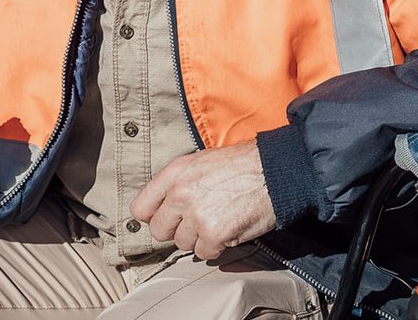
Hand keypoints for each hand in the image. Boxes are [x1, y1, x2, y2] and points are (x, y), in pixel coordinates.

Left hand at [129, 140, 276, 260]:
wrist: (277, 171)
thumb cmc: (245, 165)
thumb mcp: (203, 162)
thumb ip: (179, 183)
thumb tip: (164, 207)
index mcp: (175, 173)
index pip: (140, 208)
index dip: (155, 216)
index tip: (168, 218)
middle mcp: (180, 193)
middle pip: (160, 231)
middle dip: (178, 230)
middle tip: (199, 221)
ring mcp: (196, 215)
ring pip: (183, 244)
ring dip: (200, 238)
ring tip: (221, 220)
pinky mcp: (214, 234)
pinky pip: (204, 253)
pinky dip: (218, 247)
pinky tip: (230, 229)